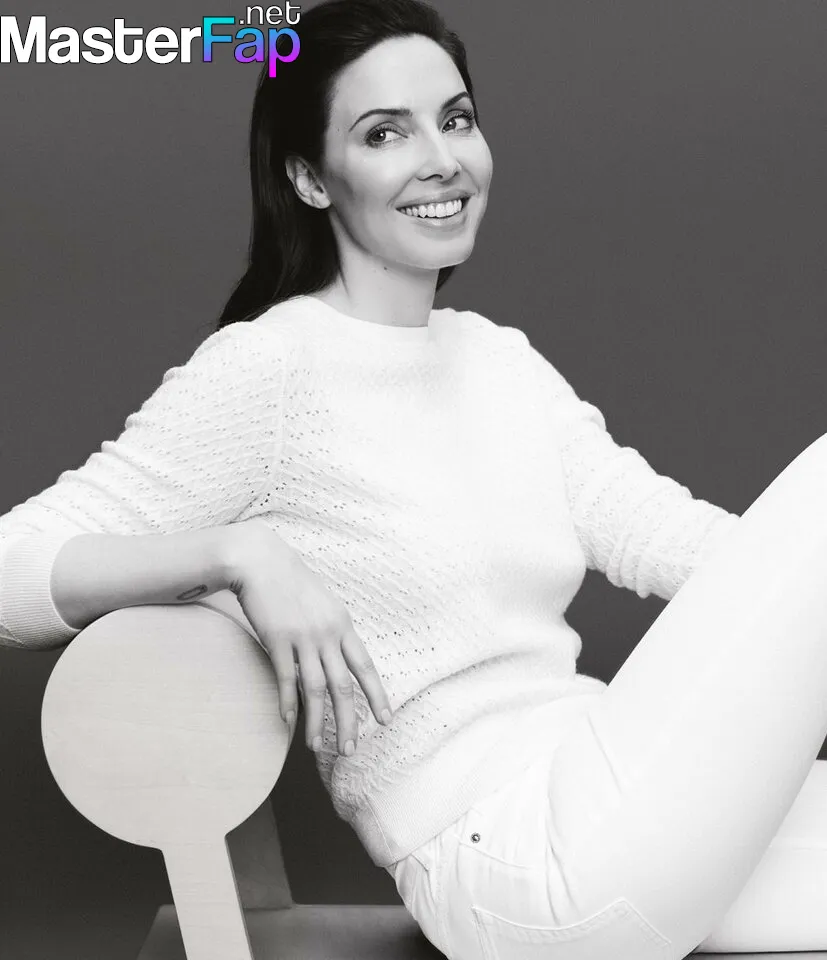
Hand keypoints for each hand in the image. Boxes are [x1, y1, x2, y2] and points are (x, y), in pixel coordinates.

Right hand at [224, 519, 392, 755]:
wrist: (260, 560)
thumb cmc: (290, 582)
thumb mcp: (322, 603)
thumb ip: (332, 630)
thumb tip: (339, 656)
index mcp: (342, 624)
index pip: (365, 666)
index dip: (377, 695)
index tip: (385, 720)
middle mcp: (327, 633)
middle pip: (343, 686)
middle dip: (349, 721)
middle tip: (350, 749)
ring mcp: (303, 637)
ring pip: (315, 689)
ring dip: (317, 721)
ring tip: (316, 747)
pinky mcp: (277, 639)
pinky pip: (285, 678)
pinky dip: (287, 702)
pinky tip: (287, 722)